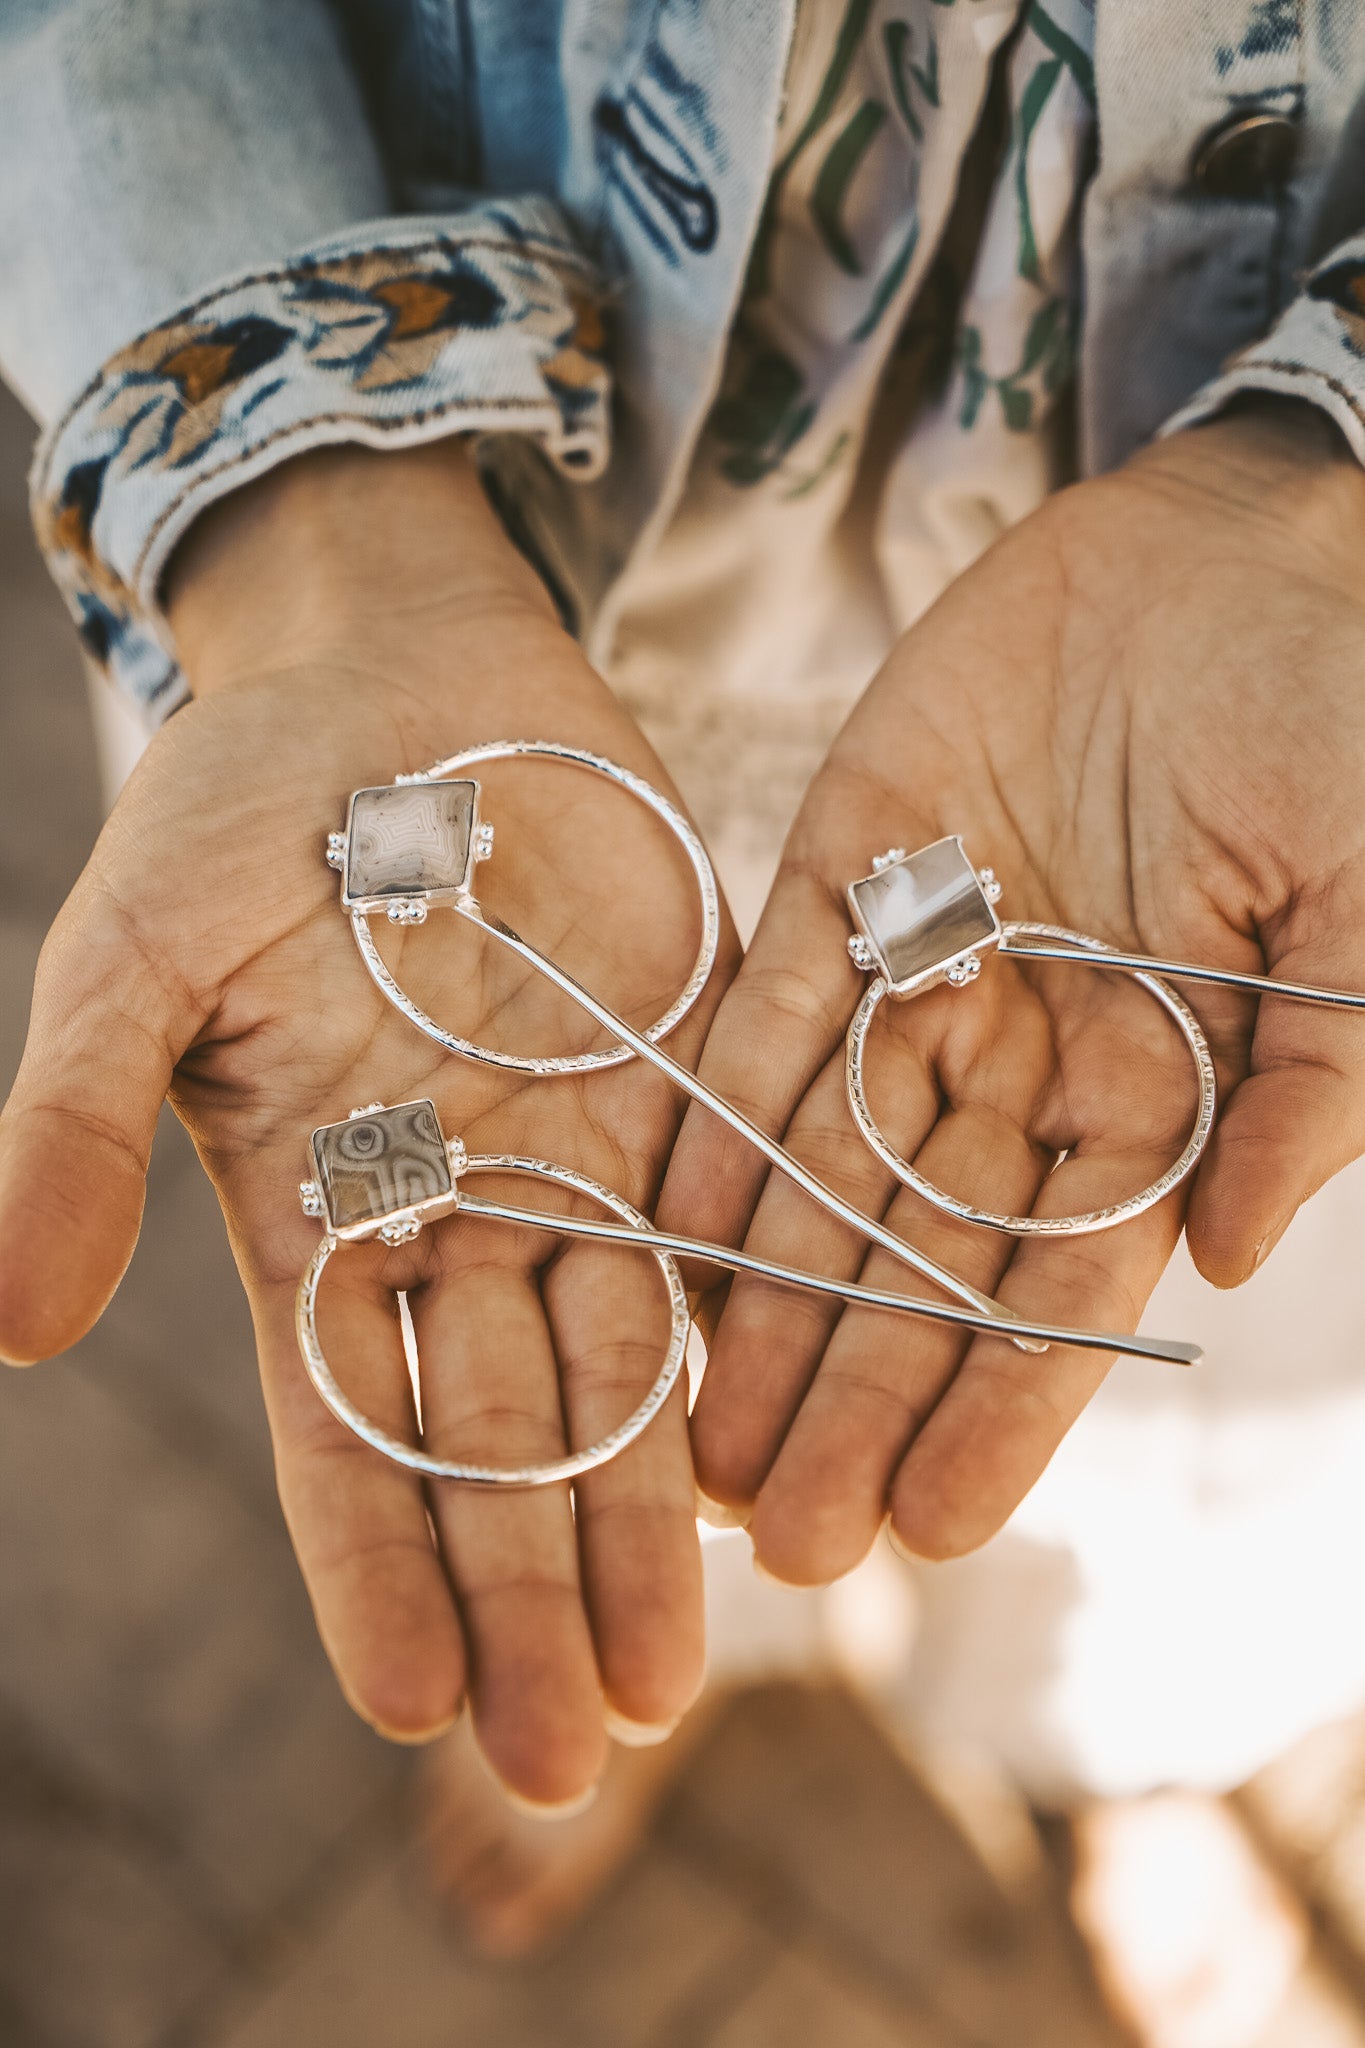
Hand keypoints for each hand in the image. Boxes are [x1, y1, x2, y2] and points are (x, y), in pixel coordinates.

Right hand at [0, 442, 737, 1802]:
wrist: (395, 674)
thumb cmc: (236, 809)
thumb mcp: (129, 961)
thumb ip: (73, 1133)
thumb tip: (12, 1328)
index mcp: (313, 1215)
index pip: (341, 1428)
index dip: (374, 1563)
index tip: (419, 1705)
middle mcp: (453, 1218)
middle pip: (497, 1436)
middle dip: (533, 1593)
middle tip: (587, 1754)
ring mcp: (575, 1159)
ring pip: (617, 1373)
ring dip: (648, 1524)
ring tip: (682, 1676)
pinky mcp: (681, 1086)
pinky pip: (720, 1240)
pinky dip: (746, 1355)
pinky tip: (778, 1474)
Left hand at [663, 403, 1364, 1581]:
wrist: (1236, 540)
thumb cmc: (1340, 718)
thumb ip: (1320, 1085)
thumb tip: (1223, 1258)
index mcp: (1164, 1089)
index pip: (1067, 1288)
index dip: (996, 1410)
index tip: (922, 1530)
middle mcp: (1032, 1060)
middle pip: (924, 1261)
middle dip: (851, 1392)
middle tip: (771, 1537)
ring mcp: (932, 972)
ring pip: (828, 1167)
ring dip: (760, 1298)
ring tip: (686, 1428)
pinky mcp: (848, 876)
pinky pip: (768, 1018)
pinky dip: (714, 1122)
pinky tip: (657, 1232)